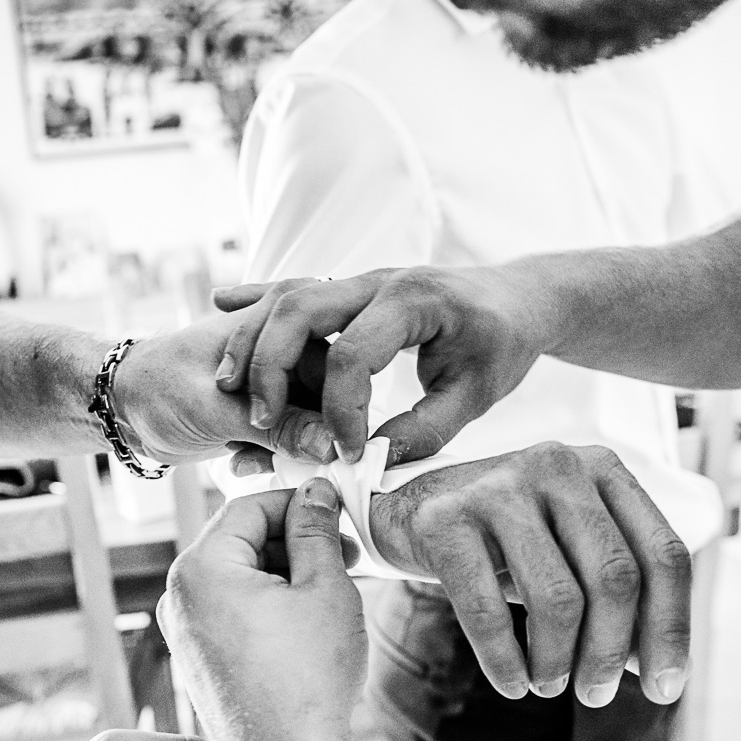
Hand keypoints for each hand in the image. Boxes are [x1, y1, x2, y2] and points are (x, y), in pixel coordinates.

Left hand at [115, 316, 334, 465]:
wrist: (121, 406)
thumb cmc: (153, 387)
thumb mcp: (213, 409)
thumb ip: (274, 428)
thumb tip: (328, 444)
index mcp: (271, 323)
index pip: (328, 361)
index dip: (334, 404)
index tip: (332, 444)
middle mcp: (280, 348)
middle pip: (326, 392)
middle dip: (310, 431)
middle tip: (291, 459)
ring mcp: (274, 380)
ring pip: (311, 417)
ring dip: (291, 446)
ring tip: (253, 459)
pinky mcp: (266, 408)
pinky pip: (290, 432)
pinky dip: (274, 452)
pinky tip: (246, 460)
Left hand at [157, 481, 367, 740]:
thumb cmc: (307, 679)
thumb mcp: (325, 587)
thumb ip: (316, 530)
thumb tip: (315, 493)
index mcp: (200, 569)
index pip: (249, 507)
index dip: (298, 501)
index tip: (336, 508)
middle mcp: (178, 599)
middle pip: (240, 542)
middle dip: (294, 541)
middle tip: (346, 551)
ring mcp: (184, 635)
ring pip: (239, 580)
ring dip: (286, 575)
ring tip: (336, 589)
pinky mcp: (198, 664)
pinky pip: (232, 615)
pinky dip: (270, 607)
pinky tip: (311, 623)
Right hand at [212, 267, 543, 465]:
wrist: (517, 297)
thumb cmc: (502, 344)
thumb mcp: (476, 395)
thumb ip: (426, 429)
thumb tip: (373, 461)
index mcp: (414, 302)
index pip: (353, 356)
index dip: (341, 412)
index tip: (348, 454)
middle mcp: (379, 281)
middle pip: (300, 311)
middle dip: (270, 368)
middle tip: (260, 422)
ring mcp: (360, 279)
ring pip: (287, 297)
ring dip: (254, 341)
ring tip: (230, 388)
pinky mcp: (350, 287)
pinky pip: (294, 288)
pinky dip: (258, 300)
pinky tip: (223, 305)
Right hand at [368, 443, 690, 706]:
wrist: (407, 507)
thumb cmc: (504, 539)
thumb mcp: (568, 549)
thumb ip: (615, 596)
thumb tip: (660, 671)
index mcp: (602, 469)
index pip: (662, 554)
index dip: (671, 628)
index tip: (665, 688)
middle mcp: (556, 466)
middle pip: (615, 577)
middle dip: (610, 653)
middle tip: (595, 695)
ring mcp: (498, 488)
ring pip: (557, 598)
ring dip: (558, 662)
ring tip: (548, 686)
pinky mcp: (445, 520)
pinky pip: (487, 610)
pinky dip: (505, 662)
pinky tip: (512, 683)